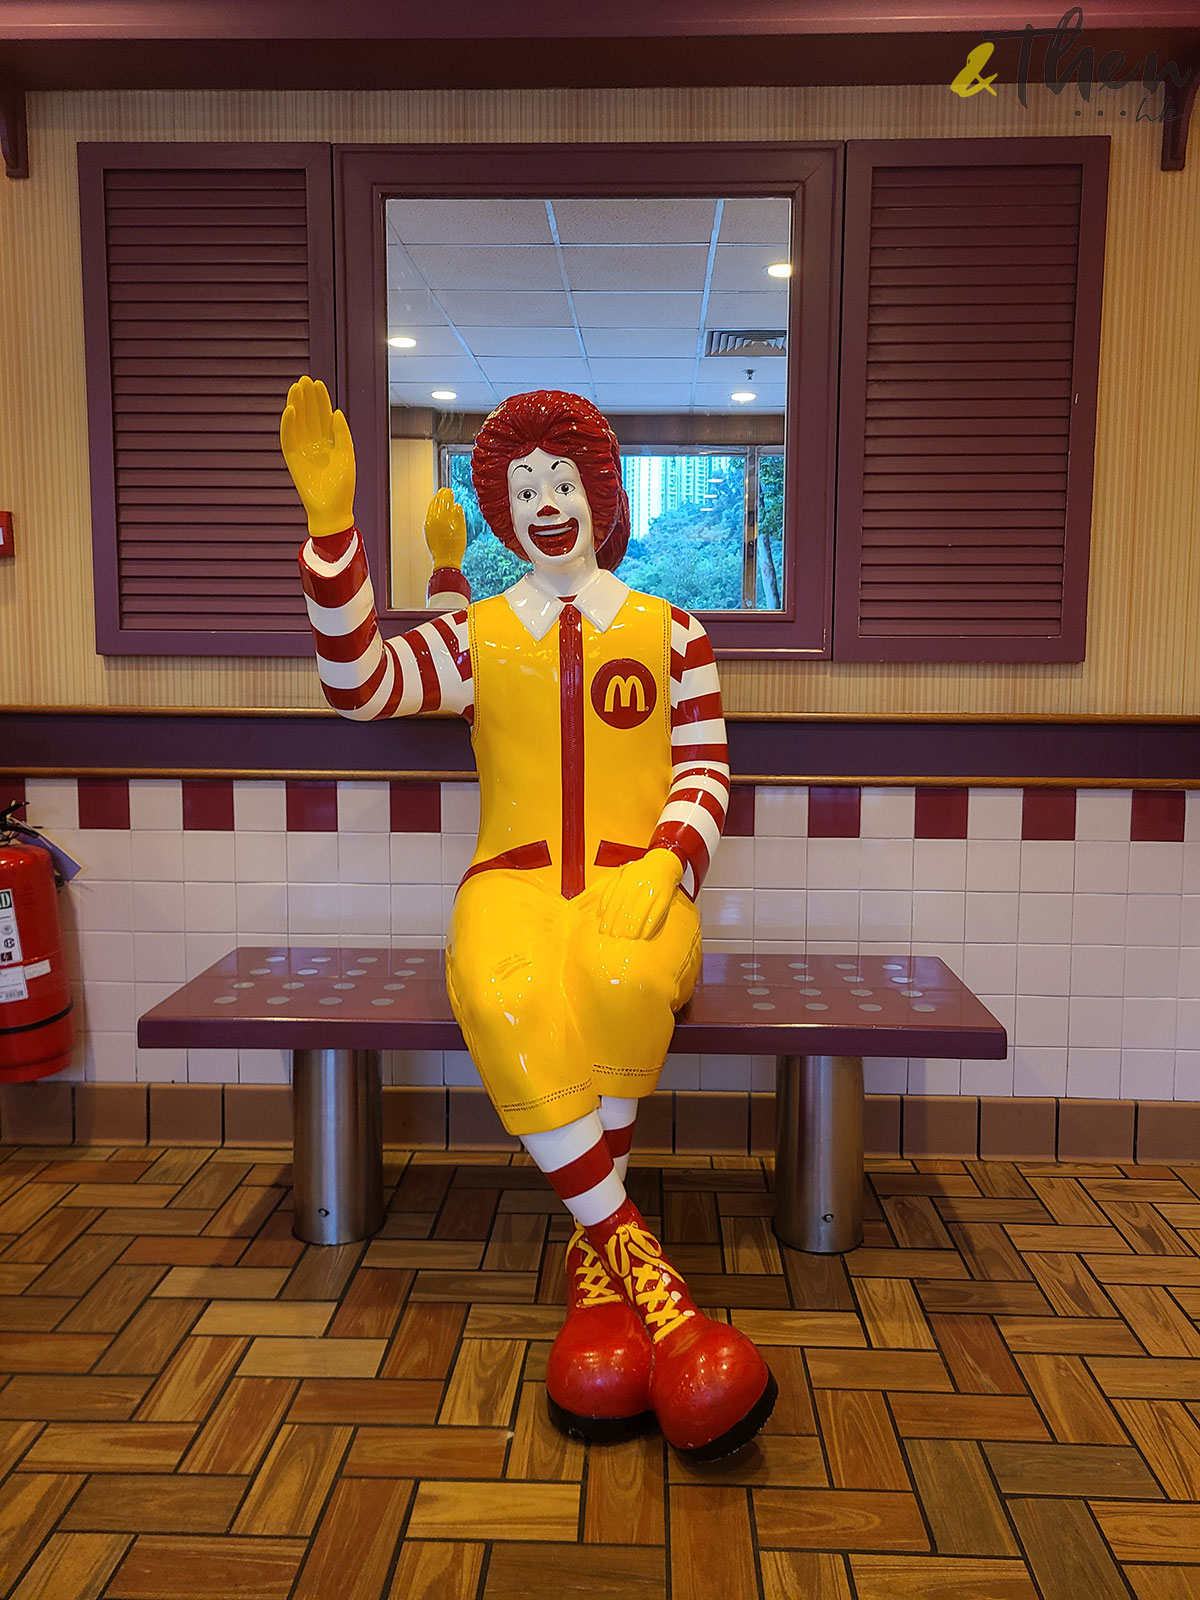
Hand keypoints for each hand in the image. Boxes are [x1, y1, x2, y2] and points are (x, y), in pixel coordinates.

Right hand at [280, 376, 355, 538]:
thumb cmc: (343, 487)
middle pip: (309, 415)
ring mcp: (303, 450)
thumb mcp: (347, 457)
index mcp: (330, 442)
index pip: (324, 415)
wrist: (333, 510)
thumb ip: (342, 435)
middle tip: (304, 380)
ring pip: (298, 423)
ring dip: (296, 406)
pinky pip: (288, 438)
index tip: (317, 383)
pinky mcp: (293, 459)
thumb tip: (337, 412)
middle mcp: (315, 443)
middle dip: (307, 398)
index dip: (320, 400)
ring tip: (295, 389)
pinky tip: (290, 410)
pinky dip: (288, 424)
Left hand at [424, 487, 466, 569]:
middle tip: (444, 491)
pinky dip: (432, 510)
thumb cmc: (454, 548)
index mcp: (442, 518)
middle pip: (435, 503)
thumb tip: (456, 505)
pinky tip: (435, 510)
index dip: (447, 494)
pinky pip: (428, 515)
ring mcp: (428, 524)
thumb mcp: (461, 530)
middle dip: (440, 496)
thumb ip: (458, 515)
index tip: (449, 490)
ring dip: (435, 502)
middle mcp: (433, 519)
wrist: (445, 561)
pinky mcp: (426, 530)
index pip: (443, 501)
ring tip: (439, 498)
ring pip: (430, 508)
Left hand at [598, 848, 684, 941]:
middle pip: (625, 911)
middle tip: (614, 935)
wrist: (663, 863)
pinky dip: (648, 928)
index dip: (607, 918)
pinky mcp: (664, 899)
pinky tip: (643, 934)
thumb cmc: (641, 872)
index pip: (613, 903)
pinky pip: (655, 917)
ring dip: (632, 929)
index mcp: (626, 880)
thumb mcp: (623, 875)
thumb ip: (610, 890)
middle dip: (618, 926)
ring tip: (628, 936)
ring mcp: (652, 893)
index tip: (603, 929)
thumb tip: (601, 910)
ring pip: (639, 915)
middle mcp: (638, 886)